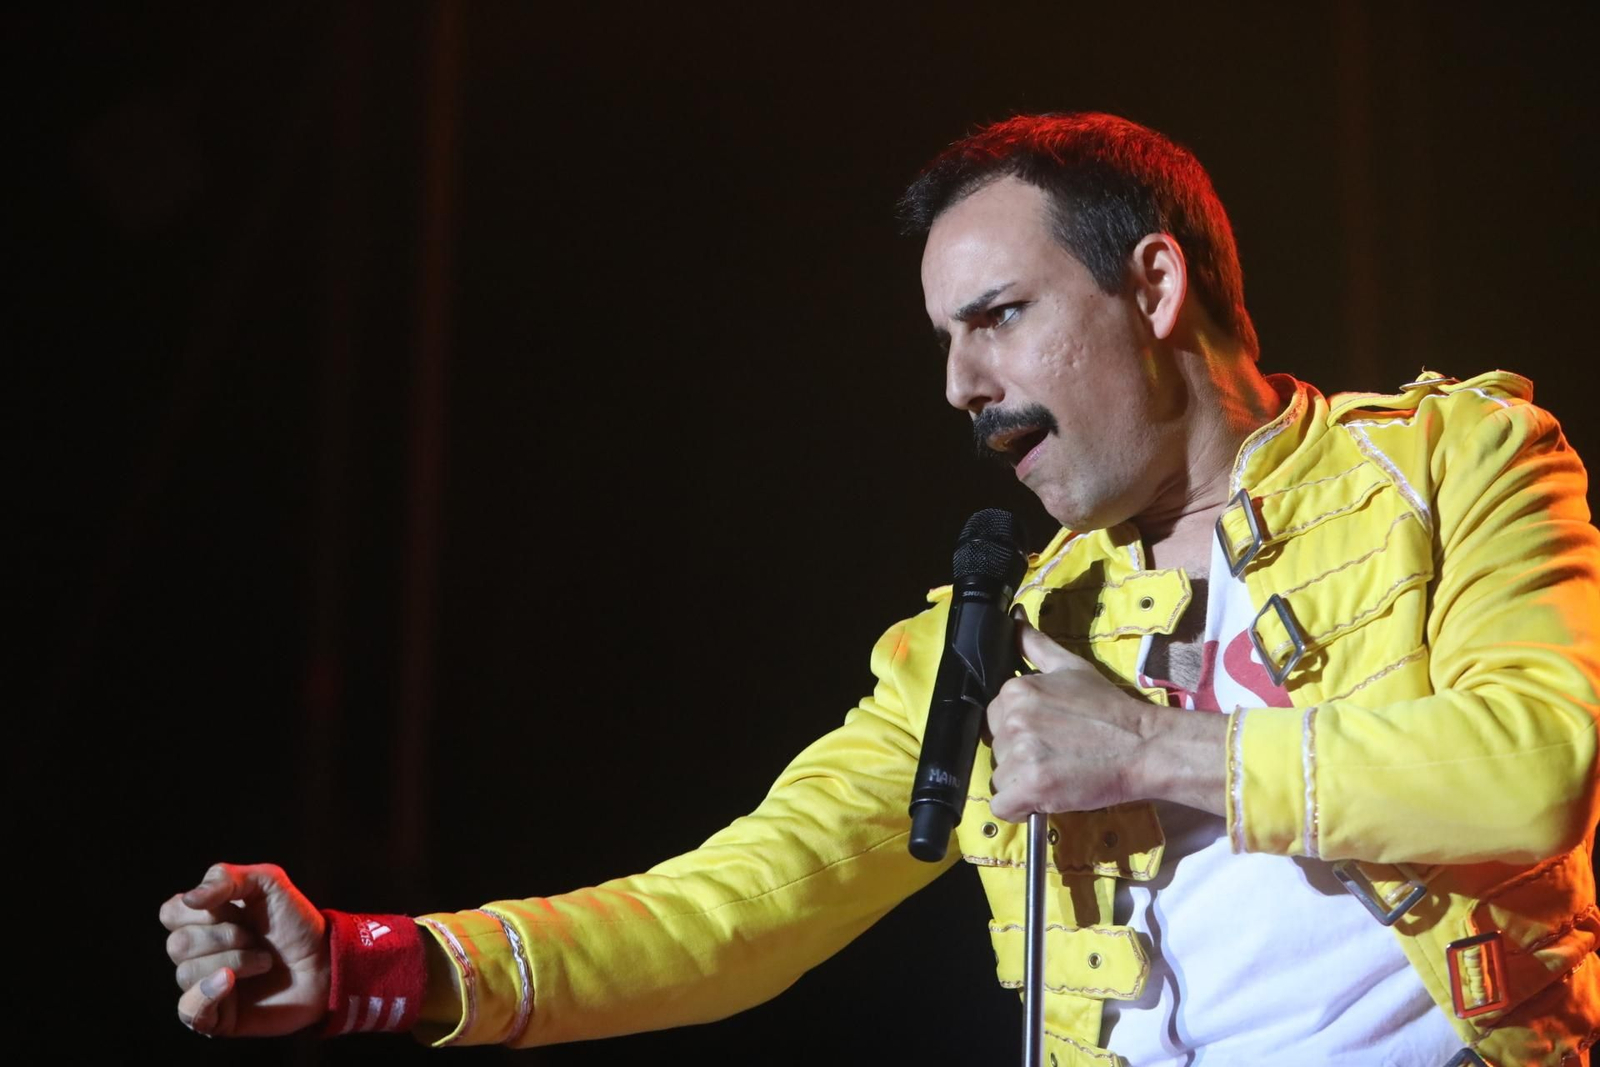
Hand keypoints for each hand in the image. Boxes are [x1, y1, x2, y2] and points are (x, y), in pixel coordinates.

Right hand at [160, 862, 329, 1036]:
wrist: (326, 961)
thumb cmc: (295, 921)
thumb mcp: (268, 882)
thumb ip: (227, 877)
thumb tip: (188, 899)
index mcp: (203, 921)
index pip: (171, 913)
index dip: (205, 910)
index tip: (238, 908)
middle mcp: (197, 954)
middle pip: (179, 943)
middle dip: (226, 936)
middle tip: (257, 938)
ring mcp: (204, 986)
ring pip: (186, 973)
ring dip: (234, 961)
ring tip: (264, 961)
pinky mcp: (215, 1017)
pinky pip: (188, 1010)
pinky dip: (207, 993)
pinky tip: (229, 982)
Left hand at [986, 621, 1153, 821]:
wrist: (1142, 745)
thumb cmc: (1110, 709)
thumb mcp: (1071, 668)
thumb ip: (1035, 645)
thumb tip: (1013, 618)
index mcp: (1016, 690)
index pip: (992, 719)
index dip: (1017, 731)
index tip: (1045, 735)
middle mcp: (1012, 719)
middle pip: (996, 749)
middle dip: (1019, 757)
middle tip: (1055, 755)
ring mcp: (1021, 754)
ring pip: (1000, 778)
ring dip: (1022, 783)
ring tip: (1057, 773)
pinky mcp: (1031, 786)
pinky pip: (1002, 806)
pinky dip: (1020, 808)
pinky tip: (1044, 797)